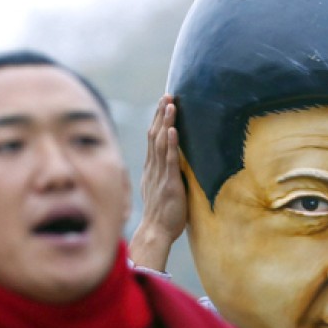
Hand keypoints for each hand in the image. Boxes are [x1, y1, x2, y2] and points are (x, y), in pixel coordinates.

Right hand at [129, 95, 185, 270]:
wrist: (155, 232)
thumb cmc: (162, 215)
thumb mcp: (162, 189)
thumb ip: (166, 175)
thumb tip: (175, 166)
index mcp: (151, 168)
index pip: (154, 139)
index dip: (158, 120)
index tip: (163, 103)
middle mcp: (153, 168)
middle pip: (155, 135)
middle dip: (161, 115)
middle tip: (167, 95)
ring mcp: (160, 174)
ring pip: (161, 143)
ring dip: (166, 123)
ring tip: (170, 105)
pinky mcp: (169, 183)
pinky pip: (169, 160)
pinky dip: (171, 144)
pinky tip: (173, 130)